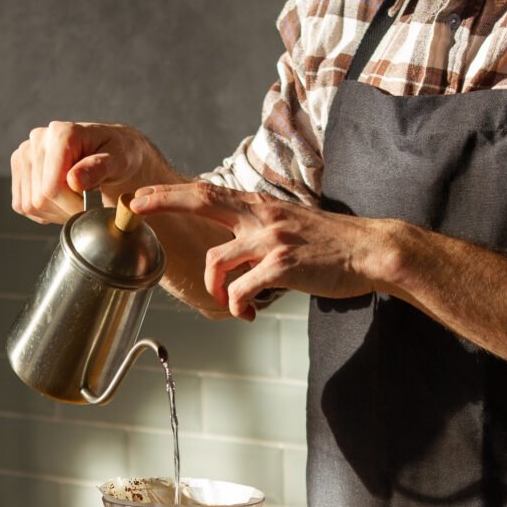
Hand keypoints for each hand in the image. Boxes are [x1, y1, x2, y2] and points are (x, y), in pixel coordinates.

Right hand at [10, 121, 162, 224]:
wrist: (110, 150)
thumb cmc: (118, 153)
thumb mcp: (119, 160)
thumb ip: (98, 168)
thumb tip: (74, 180)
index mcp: (61, 133)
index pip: (52, 188)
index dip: (73, 207)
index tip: (92, 207)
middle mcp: (37, 140)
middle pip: (40, 199)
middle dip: (66, 210)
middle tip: (87, 204)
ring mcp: (25, 153)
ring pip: (29, 204)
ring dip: (55, 212)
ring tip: (76, 200)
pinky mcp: (20, 168)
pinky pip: (22, 205)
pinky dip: (43, 211)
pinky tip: (62, 200)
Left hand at [129, 183, 386, 319]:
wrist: (372, 251)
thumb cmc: (333, 246)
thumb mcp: (291, 226)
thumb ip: (260, 232)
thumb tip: (236, 255)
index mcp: (261, 207)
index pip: (208, 192)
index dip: (171, 193)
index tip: (141, 195)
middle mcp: (262, 216)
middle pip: (202, 200)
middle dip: (163, 202)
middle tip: (134, 208)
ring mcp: (271, 239)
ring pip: (216, 260)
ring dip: (214, 288)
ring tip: (231, 303)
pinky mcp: (283, 265)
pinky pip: (241, 290)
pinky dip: (236, 306)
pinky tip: (247, 314)